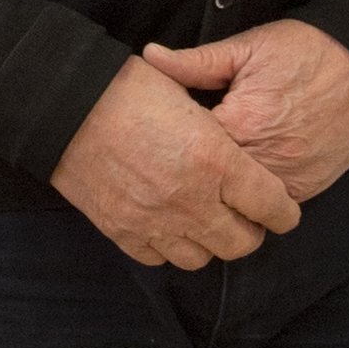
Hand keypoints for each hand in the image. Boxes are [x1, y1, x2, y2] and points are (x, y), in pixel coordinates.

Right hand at [52, 53, 300, 271]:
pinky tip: (168, 224)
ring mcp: (154, 221)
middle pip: (242, 243)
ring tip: (204, 220)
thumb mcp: (187, 96)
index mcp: (214, 159)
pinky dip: (169, 246)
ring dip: (209, 242)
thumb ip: (218, 133)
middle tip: (245, 215)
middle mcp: (190, 198)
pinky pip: (159, 259)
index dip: (285, 212)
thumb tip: (236, 150)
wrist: (63, 105)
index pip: (271, 205)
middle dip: (251, 231)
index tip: (284, 211)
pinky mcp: (123, 232)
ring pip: (202, 259)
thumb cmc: (126, 88)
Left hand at [142, 19, 348, 204]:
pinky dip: (249, 197)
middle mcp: (264, 160)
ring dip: (219, 190)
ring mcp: (288, 180)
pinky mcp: (306, 189)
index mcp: (241, 123)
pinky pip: (267, 205)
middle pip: (209, 183)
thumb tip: (150, 56)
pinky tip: (236, 180)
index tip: (157, 135)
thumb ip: (197, 62)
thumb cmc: (307, 52)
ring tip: (201, 173)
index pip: (187, 149)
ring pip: (236, 202)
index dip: (168, 144)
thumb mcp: (249, 48)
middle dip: (189, 174)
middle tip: (171, 161)